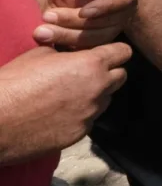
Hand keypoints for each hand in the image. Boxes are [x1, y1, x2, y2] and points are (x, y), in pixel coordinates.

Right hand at [0, 44, 130, 163]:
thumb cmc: (14, 82)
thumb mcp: (40, 54)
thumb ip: (67, 52)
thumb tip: (74, 53)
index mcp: (91, 64)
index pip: (123, 52)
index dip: (114, 51)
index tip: (105, 53)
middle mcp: (98, 89)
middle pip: (120, 77)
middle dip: (108, 72)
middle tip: (87, 73)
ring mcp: (90, 114)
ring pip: (105, 100)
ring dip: (95, 95)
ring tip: (69, 95)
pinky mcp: (79, 134)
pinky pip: (88, 120)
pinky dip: (80, 115)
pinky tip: (58, 114)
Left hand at [35, 0, 139, 49]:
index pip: (122, 0)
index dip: (104, 8)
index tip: (83, 12)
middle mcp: (125, 11)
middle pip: (104, 23)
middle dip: (73, 22)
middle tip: (47, 16)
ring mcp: (113, 29)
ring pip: (93, 38)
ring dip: (65, 35)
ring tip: (41, 31)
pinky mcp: (98, 42)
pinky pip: (85, 49)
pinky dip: (64, 44)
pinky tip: (45, 40)